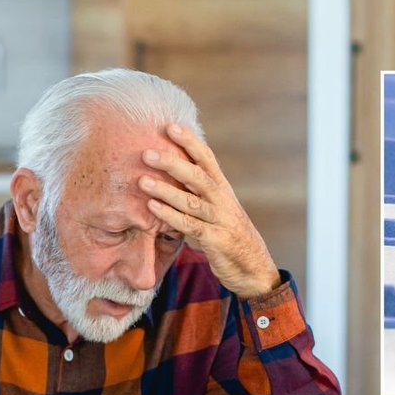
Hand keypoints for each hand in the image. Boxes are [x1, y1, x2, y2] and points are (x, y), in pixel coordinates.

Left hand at [140, 124, 280, 298]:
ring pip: (191, 201)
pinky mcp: (215, 240)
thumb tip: (168, 178)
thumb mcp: (215, 210)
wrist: (253, 267)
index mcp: (222, 189)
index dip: (190, 142)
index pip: (207, 159)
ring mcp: (220, 220)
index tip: (170, 126)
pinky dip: (170, 216)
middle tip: (147, 153)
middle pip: (197, 176)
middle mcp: (223, 200)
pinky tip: (153, 207)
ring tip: (142, 181)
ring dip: (165, 190)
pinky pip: (190, 226)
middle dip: (172, 162)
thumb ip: (195, 195)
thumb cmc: (227, 235)